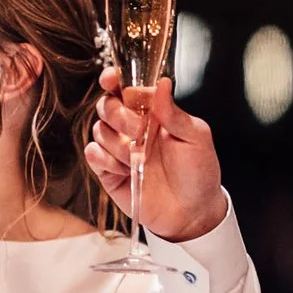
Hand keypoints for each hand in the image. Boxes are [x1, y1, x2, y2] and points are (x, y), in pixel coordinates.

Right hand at [85, 67, 226, 242]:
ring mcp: (119, 148)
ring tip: (140, 159)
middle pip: (107, 106)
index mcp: (153, 113)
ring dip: (118, 143)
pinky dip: (104, 159)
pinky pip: (93, 154)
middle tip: (140, 132)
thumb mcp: (196, 138)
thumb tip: (163, 83)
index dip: (115, 80)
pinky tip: (123, 168)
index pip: (127, 88)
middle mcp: (132, 127)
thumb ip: (174, 112)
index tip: (111, 79)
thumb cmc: (199, 173)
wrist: (192, 213)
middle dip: (120, 117)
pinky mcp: (108, 171)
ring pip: (99, 130)